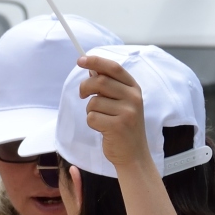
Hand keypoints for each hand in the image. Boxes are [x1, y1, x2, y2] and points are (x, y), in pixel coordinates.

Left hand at [76, 54, 150, 171]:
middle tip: (82, 94)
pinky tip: (102, 128)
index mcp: (134, 88)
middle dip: (85, 87)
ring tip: (100, 118)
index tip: (80, 60)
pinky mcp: (117, 126)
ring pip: (94, 101)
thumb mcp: (123, 103)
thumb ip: (110, 86)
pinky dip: (91, 122)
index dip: (96, 61)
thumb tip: (91, 69)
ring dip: (90, 110)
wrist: (134, 154)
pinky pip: (92, 117)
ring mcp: (127, 112)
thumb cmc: (124, 126)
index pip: (114, 68)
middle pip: (100, 82)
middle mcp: (133, 98)